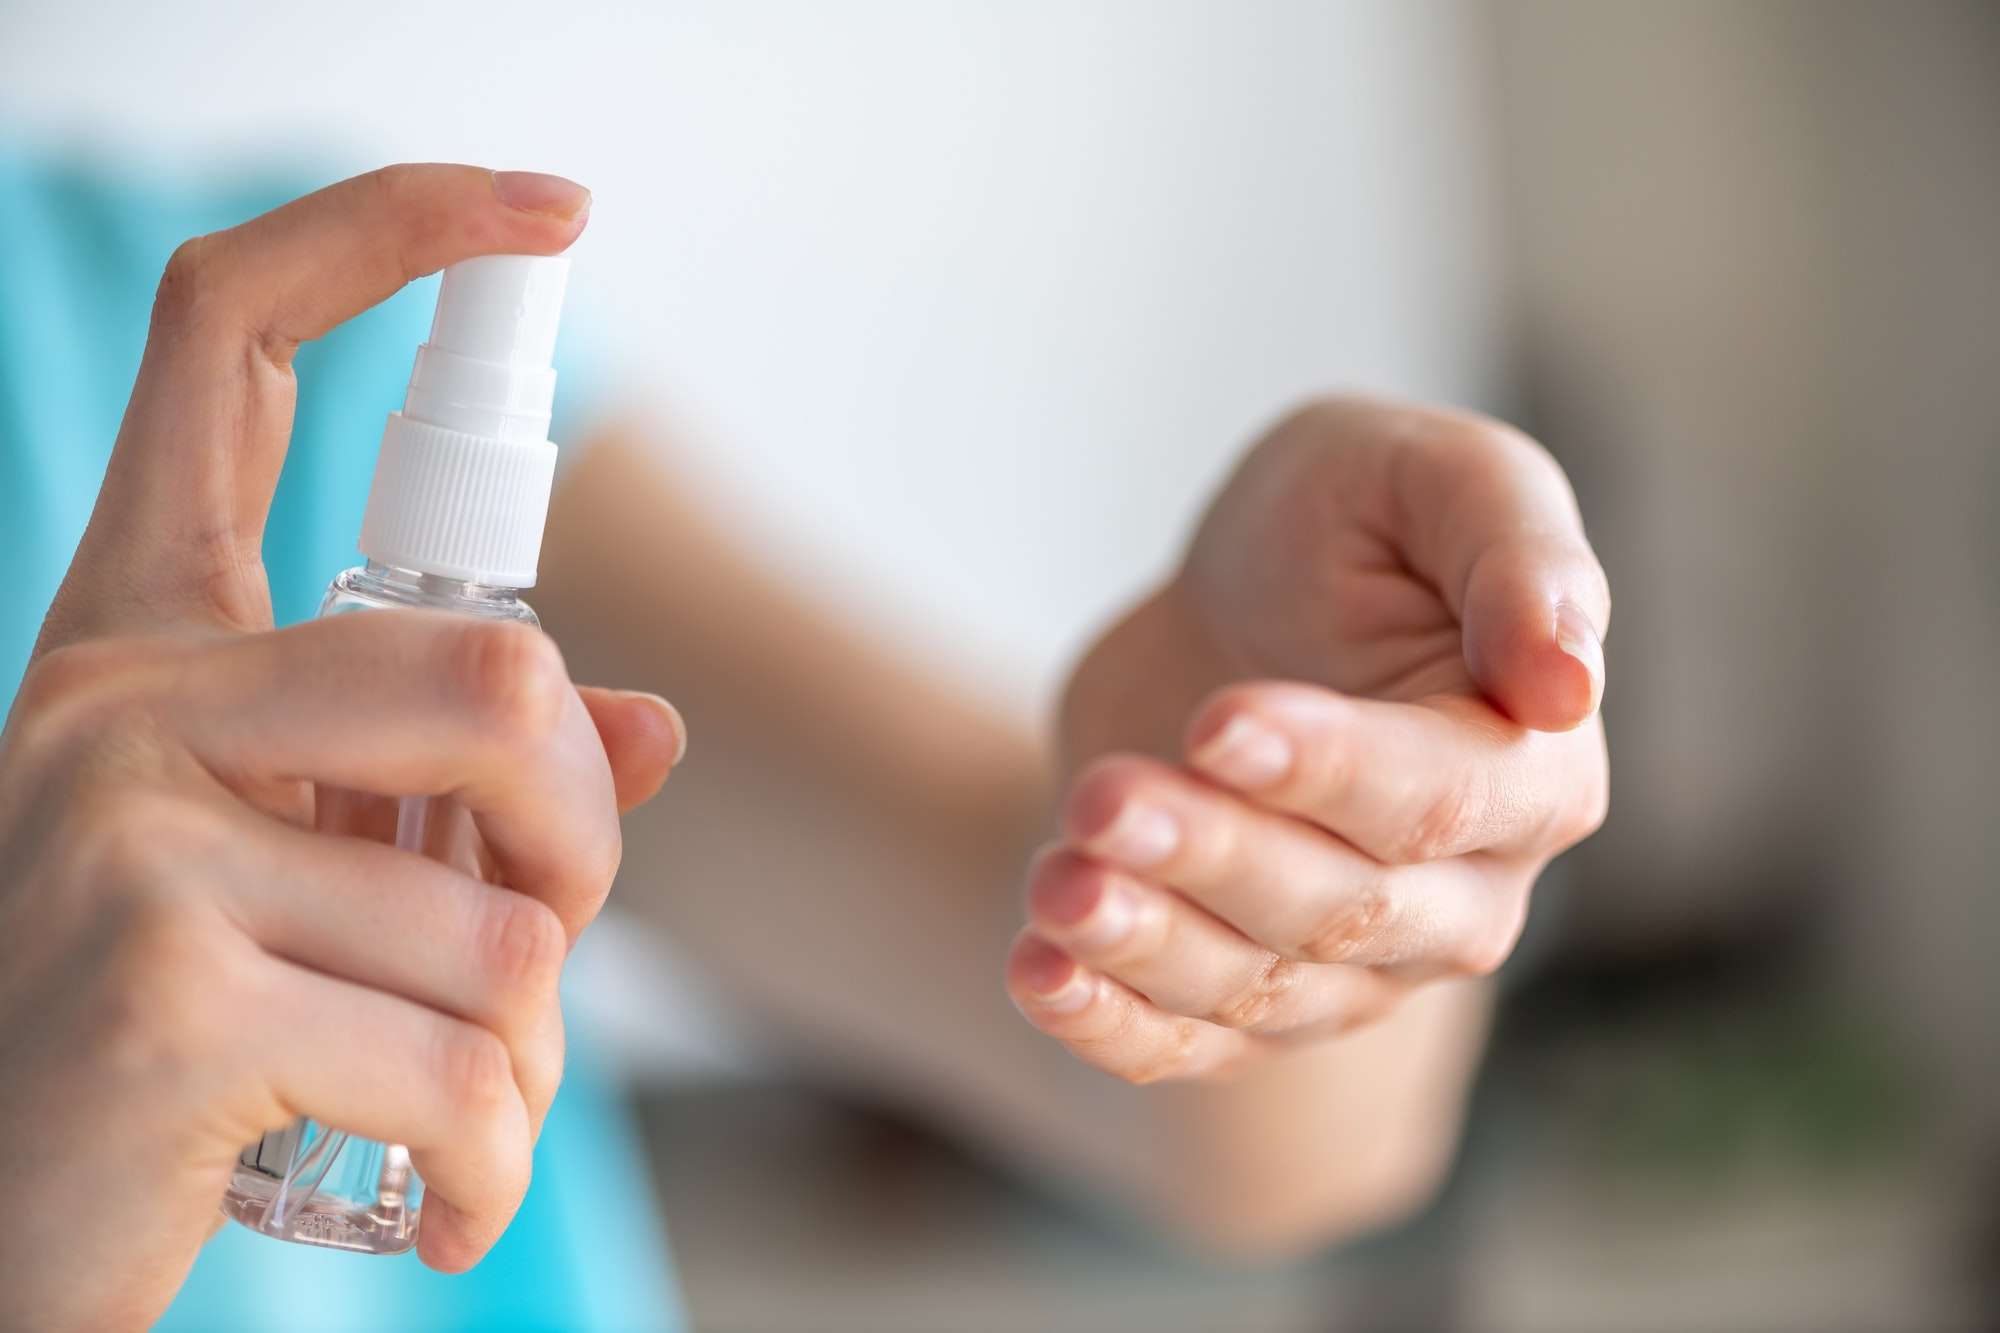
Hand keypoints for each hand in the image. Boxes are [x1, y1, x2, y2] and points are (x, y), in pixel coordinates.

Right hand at [0, 166, 682, 1329]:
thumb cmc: (168, 1036)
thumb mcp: (299, 873)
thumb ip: (457, 786)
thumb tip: (650, 729)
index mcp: (142, 635)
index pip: (234, 338)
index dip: (388, 227)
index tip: (548, 204)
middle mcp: (111, 696)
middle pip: (496, 665)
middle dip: (584, 832)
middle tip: (549, 930)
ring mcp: (118, 832)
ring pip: (503, 913)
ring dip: (531, 1038)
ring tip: (449, 1097)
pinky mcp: (165, 993)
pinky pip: (465, 1056)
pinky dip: (494, 1154)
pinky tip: (429, 1198)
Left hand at [1011, 396, 1608, 1080]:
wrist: (1238, 606)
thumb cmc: (1352, 525)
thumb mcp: (1435, 480)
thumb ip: (1519, 555)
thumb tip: (1568, 683)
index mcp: (1532, 770)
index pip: (1438, 795)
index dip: (1327, 770)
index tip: (1217, 724)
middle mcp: (1461, 894)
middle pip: (1338, 907)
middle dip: (1214, 856)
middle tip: (1103, 799)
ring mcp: (1356, 967)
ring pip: (1255, 987)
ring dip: (1146, 944)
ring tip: (1056, 881)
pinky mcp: (1250, 998)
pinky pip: (1186, 1044)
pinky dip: (1111, 1027)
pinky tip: (1038, 975)